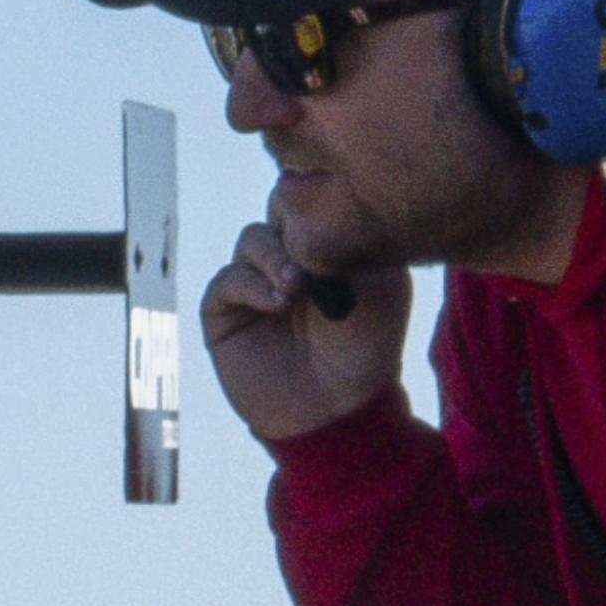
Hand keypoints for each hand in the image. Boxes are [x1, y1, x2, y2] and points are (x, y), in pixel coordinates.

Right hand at [200, 215, 411, 448]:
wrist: (337, 407)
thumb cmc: (367, 345)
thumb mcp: (380, 283)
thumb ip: (352, 239)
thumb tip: (303, 217)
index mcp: (325, 245)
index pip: (310, 199)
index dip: (317, 201)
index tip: (335, 216)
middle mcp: (288, 257)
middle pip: (278, 209)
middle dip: (295, 224)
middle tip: (314, 250)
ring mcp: (255, 282)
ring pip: (253, 239)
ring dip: (274, 258)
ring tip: (297, 289)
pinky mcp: (225, 311)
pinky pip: (228, 279)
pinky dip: (252, 285)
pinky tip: (278, 303)